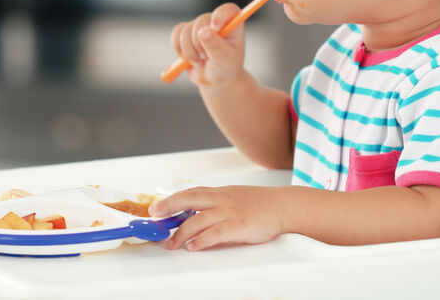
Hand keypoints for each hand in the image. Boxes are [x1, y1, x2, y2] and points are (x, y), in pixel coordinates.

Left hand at [150, 185, 284, 250]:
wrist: (284, 206)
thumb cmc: (261, 204)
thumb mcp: (235, 198)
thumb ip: (216, 206)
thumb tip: (196, 218)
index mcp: (220, 192)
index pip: (191, 193)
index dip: (172, 199)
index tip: (157, 207)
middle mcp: (222, 199)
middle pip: (189, 200)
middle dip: (169, 208)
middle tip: (155, 218)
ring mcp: (230, 211)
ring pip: (199, 220)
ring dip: (182, 233)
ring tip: (173, 244)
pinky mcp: (239, 225)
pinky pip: (216, 233)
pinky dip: (202, 240)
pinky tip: (193, 247)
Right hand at [169, 3, 244, 85]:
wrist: (213, 79)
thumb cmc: (225, 69)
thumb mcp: (225, 61)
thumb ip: (216, 46)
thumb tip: (203, 31)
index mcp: (232, 25)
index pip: (228, 9)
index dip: (220, 15)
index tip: (215, 28)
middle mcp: (215, 21)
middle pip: (202, 20)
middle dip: (200, 43)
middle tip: (206, 58)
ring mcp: (199, 25)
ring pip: (186, 30)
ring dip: (189, 51)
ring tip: (199, 63)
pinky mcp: (185, 32)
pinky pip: (176, 34)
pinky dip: (179, 49)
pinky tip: (187, 59)